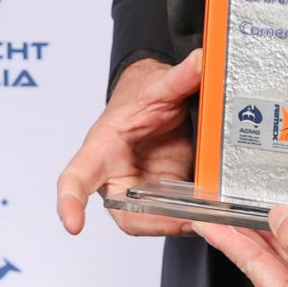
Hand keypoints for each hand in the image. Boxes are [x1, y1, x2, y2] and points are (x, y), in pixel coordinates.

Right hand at [55, 49, 202, 236]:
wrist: (157, 100)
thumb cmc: (139, 98)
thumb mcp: (159, 86)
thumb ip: (179, 77)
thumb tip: (201, 61)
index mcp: (102, 148)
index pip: (77, 177)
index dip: (71, 202)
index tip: (73, 224)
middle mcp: (117, 177)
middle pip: (125, 215)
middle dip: (156, 223)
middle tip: (185, 221)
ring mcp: (143, 189)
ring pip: (156, 220)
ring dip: (181, 222)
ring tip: (208, 218)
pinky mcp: (167, 193)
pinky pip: (178, 214)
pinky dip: (198, 216)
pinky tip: (216, 214)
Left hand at [196, 205, 287, 286]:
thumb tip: (277, 219)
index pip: (254, 267)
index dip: (228, 240)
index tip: (206, 224)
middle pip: (267, 269)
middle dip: (246, 238)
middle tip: (220, 213)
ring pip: (286, 268)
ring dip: (270, 240)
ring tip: (245, 215)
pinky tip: (285, 229)